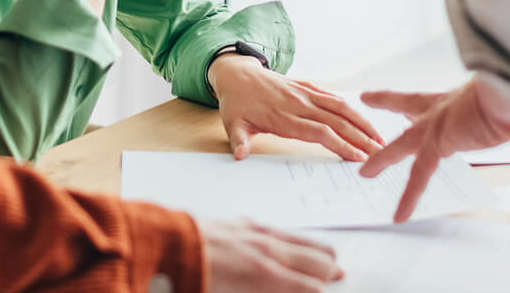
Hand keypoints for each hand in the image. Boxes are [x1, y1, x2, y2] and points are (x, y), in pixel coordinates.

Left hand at [199, 218, 342, 291]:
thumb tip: (290, 286)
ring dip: (316, 249)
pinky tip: (291, 239)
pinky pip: (277, 229)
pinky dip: (292, 237)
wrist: (170, 245)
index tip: (328, 290)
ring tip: (329, 255)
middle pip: (312, 259)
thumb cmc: (195, 280)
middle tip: (339, 274)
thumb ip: (270, 290)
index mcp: (267, 276)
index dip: (321, 290)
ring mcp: (256, 233)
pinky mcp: (242, 223)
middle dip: (328, 269)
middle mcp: (267, 251)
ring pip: (298, 239)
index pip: (310, 285)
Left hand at [210, 56, 383, 160]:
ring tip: (380, 139)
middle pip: (336, 121)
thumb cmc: (237, 103)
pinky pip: (333, 96)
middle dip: (360, 137)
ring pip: (340, 107)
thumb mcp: (232, 123)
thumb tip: (239, 156)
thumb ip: (239, 140)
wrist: (236, 73)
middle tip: (381, 153)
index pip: (318, 132)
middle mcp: (298, 103)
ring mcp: (305, 93)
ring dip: (362, 122)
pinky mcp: (307, 86)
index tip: (358, 157)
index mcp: (283, 116)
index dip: (340, 144)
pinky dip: (351, 108)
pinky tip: (364, 119)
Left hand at [359, 75, 509, 221]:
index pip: (443, 95)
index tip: (412, 95)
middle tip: (367, 98)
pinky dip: (409, 196)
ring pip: (404, 142)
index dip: (431, 95)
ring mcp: (440, 121)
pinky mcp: (440, 140)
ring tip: (365, 171)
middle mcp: (449, 106)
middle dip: (390, 102)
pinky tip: (399, 215)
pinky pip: (418, 173)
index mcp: (469, 98)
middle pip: (412, 104)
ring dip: (383, 157)